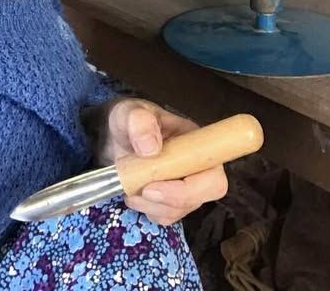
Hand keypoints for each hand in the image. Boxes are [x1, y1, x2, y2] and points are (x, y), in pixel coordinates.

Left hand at [98, 98, 227, 225]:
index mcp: (195, 143)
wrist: (116, 137)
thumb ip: (139, 122)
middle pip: (201, 196)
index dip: (191, 188)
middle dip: (169, 200)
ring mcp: (186, 185)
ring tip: (129, 189)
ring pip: (180, 209)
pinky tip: (134, 194)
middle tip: (140, 191)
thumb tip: (150, 147)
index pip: (213, 175)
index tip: (154, 185)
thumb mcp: (129, 113)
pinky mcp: (172, 200)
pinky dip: (147, 210)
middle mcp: (197, 167)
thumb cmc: (130, 121)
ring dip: (152, 206)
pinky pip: (166, 216)